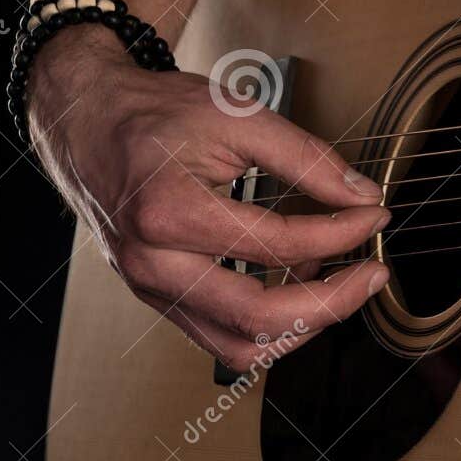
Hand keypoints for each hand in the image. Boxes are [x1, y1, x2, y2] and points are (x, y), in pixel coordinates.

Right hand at [28, 26, 390, 370]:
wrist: (86, 120)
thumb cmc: (153, 114)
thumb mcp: (237, 116)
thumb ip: (306, 158)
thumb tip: (362, 197)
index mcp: (168, 213)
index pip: (278, 245)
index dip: (341, 234)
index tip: (374, 216)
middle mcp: (153, 264)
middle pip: (259, 319)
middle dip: (333, 303)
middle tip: (372, 275)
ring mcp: (150, 289)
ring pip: (240, 346)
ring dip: (302, 326)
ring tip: (337, 283)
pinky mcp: (156, 298)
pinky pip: (221, 336)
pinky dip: (270, 323)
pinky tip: (296, 281)